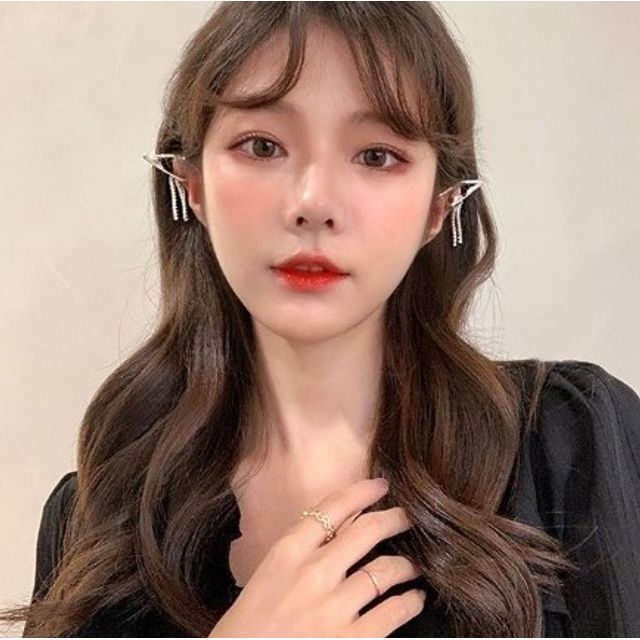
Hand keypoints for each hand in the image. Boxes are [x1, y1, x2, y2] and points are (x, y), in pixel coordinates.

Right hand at [208, 477, 425, 636]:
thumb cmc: (249, 626)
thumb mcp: (267, 575)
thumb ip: (299, 552)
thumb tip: (338, 531)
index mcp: (287, 552)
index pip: (333, 506)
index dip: (363, 491)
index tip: (381, 486)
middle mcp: (312, 573)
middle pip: (367, 530)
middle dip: (395, 520)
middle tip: (408, 518)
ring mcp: (333, 607)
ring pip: (385, 570)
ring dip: (407, 565)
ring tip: (414, 564)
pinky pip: (393, 611)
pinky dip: (410, 602)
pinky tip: (414, 599)